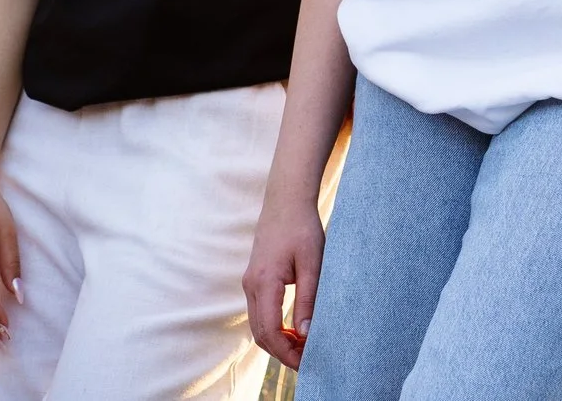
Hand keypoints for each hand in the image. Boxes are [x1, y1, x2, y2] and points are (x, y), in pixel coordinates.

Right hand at [244, 189, 326, 368]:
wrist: (286, 201)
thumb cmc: (302, 228)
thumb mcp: (312, 263)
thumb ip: (308, 299)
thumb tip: (306, 333)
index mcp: (264, 282)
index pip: (270, 330)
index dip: (287, 351)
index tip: (306, 361)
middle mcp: (251, 285)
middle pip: (261, 333)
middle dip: (282, 352)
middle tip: (307, 360)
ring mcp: (249, 283)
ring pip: (258, 325)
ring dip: (277, 341)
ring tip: (303, 348)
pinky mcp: (254, 280)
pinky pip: (260, 313)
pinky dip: (273, 327)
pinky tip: (294, 330)